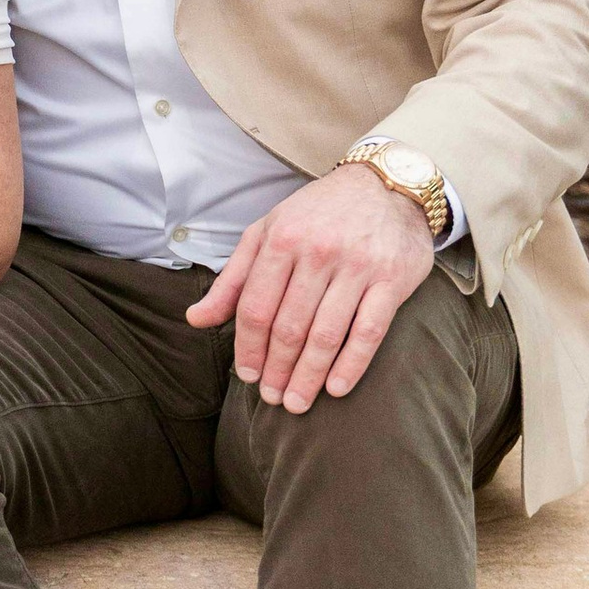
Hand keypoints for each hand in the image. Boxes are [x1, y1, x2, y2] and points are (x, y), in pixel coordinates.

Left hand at [187, 162, 436, 414]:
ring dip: (308, 375)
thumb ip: (233, 279)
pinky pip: (369, 331)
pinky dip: (352, 364)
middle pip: (289, 326)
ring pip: (326, 333)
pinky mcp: (393, 280)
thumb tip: (195, 320)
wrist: (387, 185)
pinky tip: (336, 388)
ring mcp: (358, 267)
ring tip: (296, 403)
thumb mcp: (268, 232)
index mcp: (282, 239)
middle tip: (272, 398)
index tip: (247, 376)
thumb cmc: (318, 214)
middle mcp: (318, 252)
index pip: (256, 306)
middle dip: (276, 368)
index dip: (248, 348)